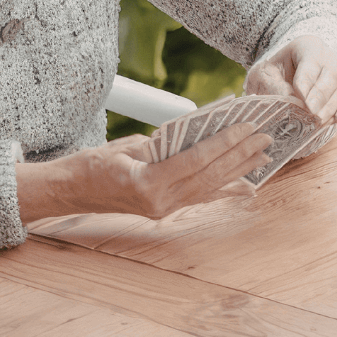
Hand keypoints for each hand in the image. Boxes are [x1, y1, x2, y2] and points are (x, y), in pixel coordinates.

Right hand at [16, 123, 273, 222]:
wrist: (70, 191)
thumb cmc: (93, 164)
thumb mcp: (127, 147)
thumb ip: (164, 144)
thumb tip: (198, 135)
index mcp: (148, 184)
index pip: (197, 160)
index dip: (225, 142)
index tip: (247, 127)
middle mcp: (160, 202)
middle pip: (210, 175)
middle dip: (241, 155)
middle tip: (266, 138)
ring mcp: (164, 210)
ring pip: (210, 187)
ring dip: (239, 171)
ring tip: (264, 157)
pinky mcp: (165, 210)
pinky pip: (201, 198)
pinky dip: (225, 190)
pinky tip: (246, 187)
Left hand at [246, 36, 336, 124]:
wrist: (280, 77)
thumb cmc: (272, 73)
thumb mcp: (264, 73)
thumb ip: (274, 85)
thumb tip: (291, 101)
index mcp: (308, 46)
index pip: (311, 62)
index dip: (305, 81)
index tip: (299, 97)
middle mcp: (328, 59)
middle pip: (333, 74)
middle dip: (321, 95)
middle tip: (310, 111)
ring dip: (330, 108)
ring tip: (316, 121)